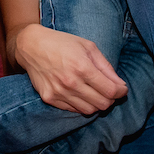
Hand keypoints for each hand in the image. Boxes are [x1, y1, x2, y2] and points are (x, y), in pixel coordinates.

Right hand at [9, 22, 126, 114]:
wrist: (31, 45)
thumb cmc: (62, 43)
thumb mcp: (88, 47)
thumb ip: (106, 67)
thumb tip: (120, 85)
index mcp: (82, 67)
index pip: (111, 91)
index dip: (121, 91)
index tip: (122, 89)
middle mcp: (70, 82)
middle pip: (102, 104)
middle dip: (111, 99)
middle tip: (109, 91)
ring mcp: (58, 92)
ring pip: (89, 110)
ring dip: (96, 103)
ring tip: (94, 93)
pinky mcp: (49, 98)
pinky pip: (73, 110)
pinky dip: (80, 104)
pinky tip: (80, 93)